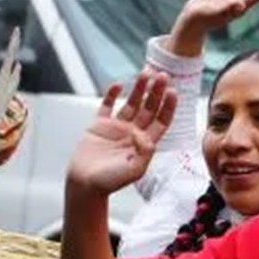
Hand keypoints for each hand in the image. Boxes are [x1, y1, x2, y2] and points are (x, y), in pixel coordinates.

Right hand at [67, 73, 178, 196]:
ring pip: (131, 103)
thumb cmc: (109, 182)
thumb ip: (144, 152)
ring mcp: (116, 128)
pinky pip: (107, 106)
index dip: (168, 107)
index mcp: (144, 143)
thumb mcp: (134, 170)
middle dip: (156, 92)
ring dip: (139, 89)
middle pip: (149, 108)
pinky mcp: (99, 125)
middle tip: (162, 75)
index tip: (173, 92)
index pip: (161, 121)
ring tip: (145, 73)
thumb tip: (147, 136)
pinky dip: (112, 94)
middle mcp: (133, 133)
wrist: (84, 184)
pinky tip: (118, 84)